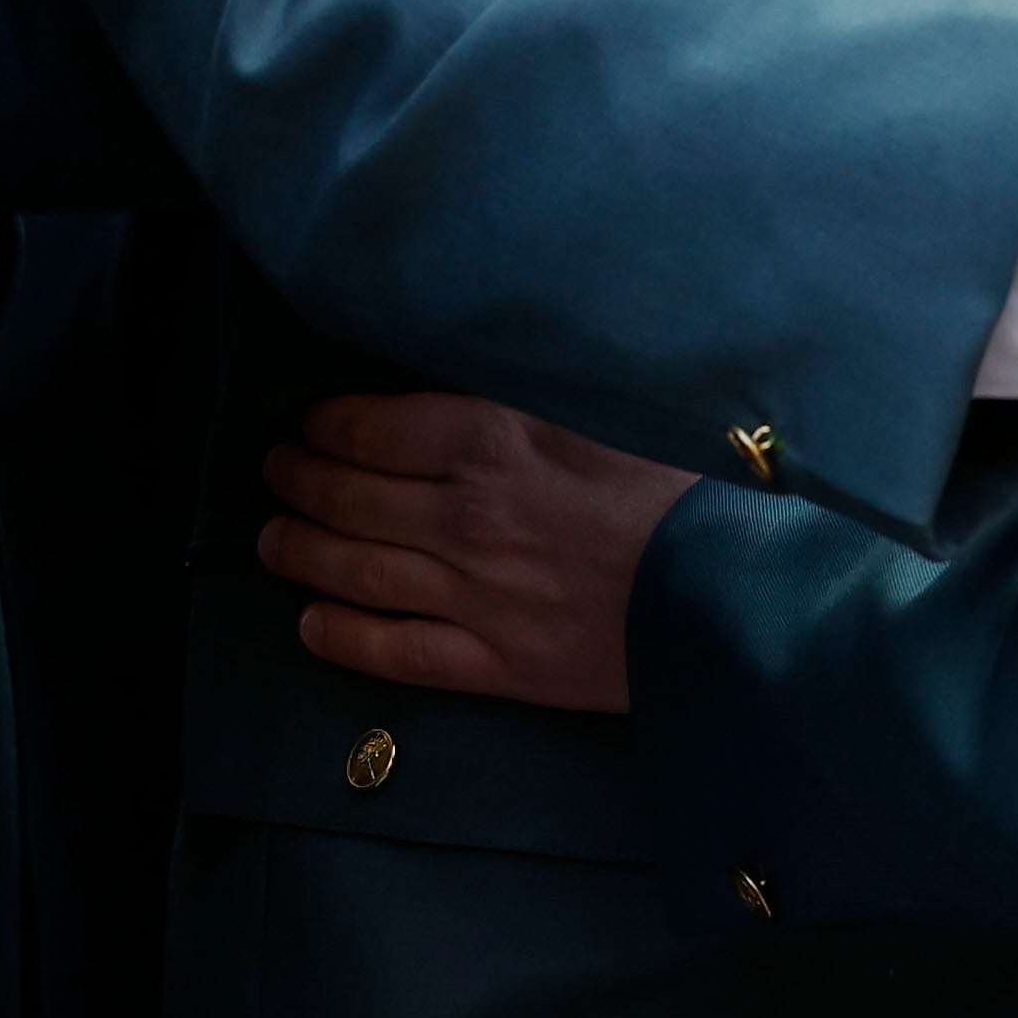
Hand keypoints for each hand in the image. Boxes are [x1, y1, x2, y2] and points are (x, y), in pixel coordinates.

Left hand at [263, 391, 684, 715]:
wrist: (744, 594)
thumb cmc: (692, 484)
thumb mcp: (612, 402)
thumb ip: (537, 383)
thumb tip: (492, 352)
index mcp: (494, 441)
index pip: (375, 428)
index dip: (327, 425)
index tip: (307, 422)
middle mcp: (468, 517)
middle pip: (352, 497)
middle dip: (301, 481)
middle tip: (275, 471)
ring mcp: (477, 597)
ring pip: (358, 572)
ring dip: (303, 553)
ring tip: (272, 538)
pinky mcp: (501, 666)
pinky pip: (398, 653)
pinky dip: (344, 638)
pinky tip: (311, 625)